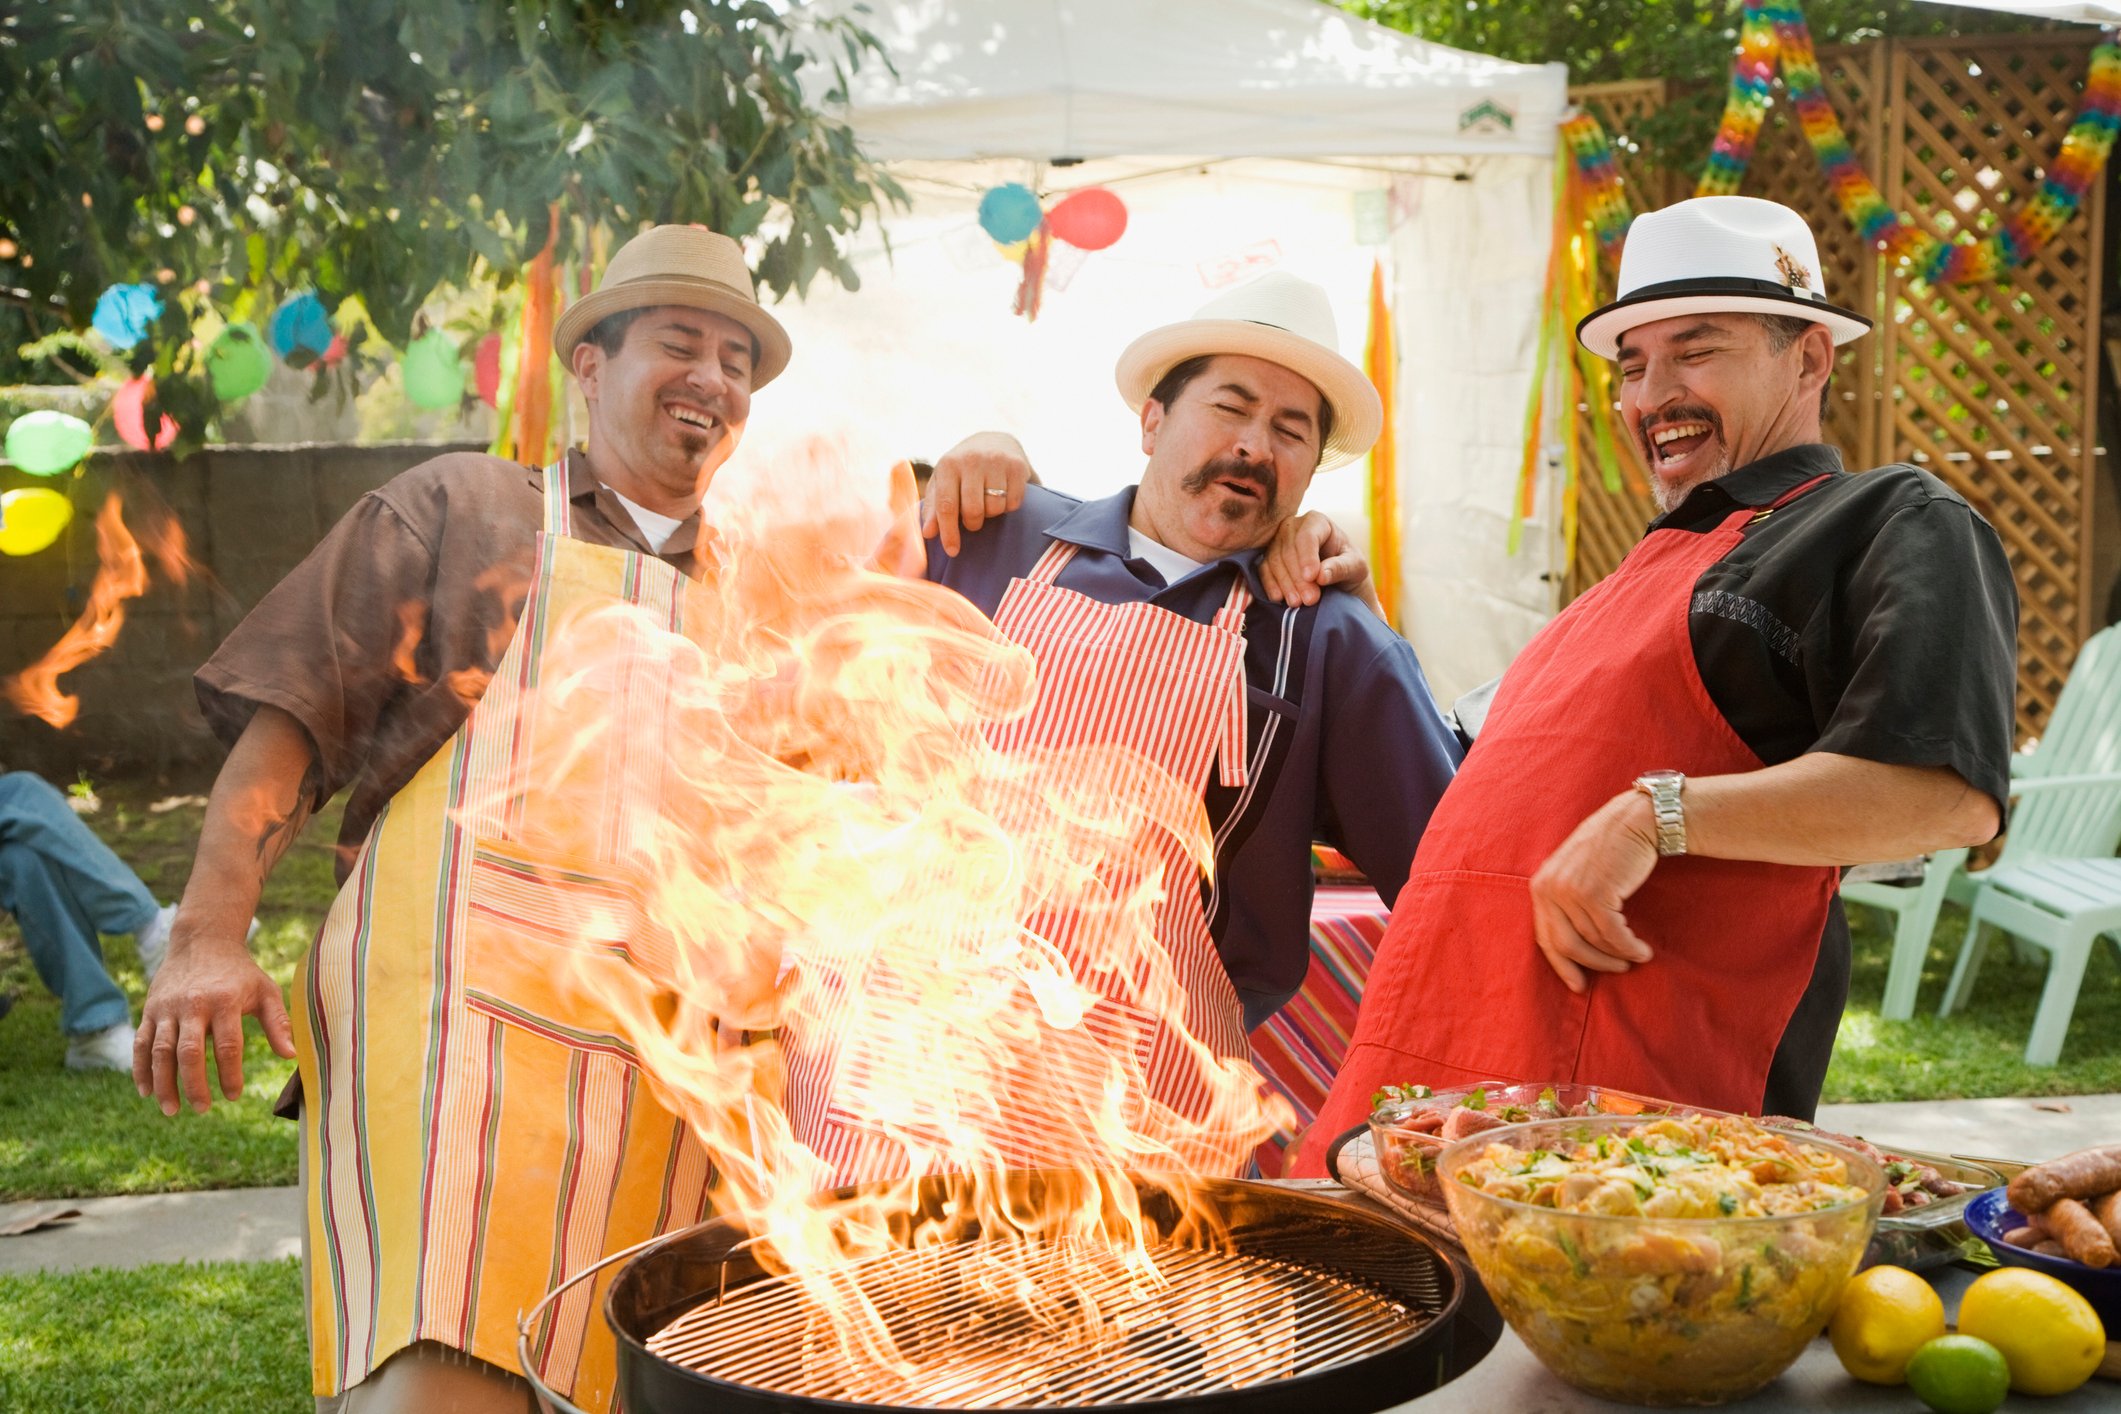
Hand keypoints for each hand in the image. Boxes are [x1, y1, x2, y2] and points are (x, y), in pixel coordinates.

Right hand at [135, 930, 295, 1114]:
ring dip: (164, 1084)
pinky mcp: (150, 1010)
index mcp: (224, 1002)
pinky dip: (140, 1069)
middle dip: (194, 1085)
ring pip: (160, 1051)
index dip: (230, 1074)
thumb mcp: (265, 990)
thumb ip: (278, 1023)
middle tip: (203, 1109)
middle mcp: (193, 1005)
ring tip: (172, 1110)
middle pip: (189, 1052)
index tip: (234, 1096)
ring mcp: (167, 1008)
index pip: (228, 1046)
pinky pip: (141, 1044)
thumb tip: (291, 1056)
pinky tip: (146, 1091)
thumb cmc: (240, 972)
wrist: (202, 941)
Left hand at [922, 431, 1034, 556]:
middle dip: (973, 523)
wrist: (994, 441)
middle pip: (973, 510)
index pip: (947, 505)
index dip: (949, 532)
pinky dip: (1008, 507)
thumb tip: (928, 534)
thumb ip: (934, 508)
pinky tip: (1003, 495)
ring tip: (987, 502)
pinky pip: (1014, 503)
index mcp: (948, 464)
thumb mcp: (943, 482)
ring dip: (991, 514)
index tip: (952, 552)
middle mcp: (972, 459)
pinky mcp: (1017, 466)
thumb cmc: (962, 470)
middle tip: (973, 519)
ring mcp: (996, 461)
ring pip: (995, 508)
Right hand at [1259, 512, 1380, 613]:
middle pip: (1289, 550)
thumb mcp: (1355, 567)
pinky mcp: (1268, 558)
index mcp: (1317, 521)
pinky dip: (1270, 585)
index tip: (1312, 577)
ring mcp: (1278, 541)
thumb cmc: (1349, 566)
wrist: (1337, 578)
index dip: (1307, 557)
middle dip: (1298, 577)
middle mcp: (1293, 526)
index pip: (1307, 536)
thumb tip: (1321, 575)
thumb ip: (1341, 568)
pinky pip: (1263, 570)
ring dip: (1285, 584)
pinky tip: (1279, 598)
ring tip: (1298, 603)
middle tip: (1310, 599)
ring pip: (1274, 560)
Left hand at [1527, 792, 1659, 994]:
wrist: (1635, 821)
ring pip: (1593, 942)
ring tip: (1635, 957)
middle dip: (1593, 965)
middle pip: (1566, 946)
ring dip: (1617, 956)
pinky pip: (1613, 935)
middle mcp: (1549, 889)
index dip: (1561, 965)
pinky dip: (1629, 948)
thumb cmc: (1610, 849)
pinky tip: (1643, 951)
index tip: (1578, 985)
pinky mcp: (1595, 893)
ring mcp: (1570, 891)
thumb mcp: (1575, 873)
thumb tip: (1572, 949)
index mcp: (1540, 886)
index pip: (1544, 937)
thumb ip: (1567, 902)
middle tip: (1616, 971)